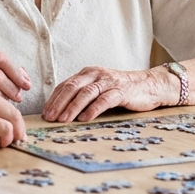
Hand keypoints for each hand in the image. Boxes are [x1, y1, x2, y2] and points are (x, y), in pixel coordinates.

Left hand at [42, 65, 173, 122]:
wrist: (149, 85)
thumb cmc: (120, 90)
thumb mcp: (98, 88)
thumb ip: (83, 95)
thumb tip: (62, 111)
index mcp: (87, 73)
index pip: (64, 85)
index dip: (53, 99)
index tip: (45, 113)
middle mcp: (95, 74)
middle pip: (71, 87)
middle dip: (58, 103)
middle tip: (49, 118)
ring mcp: (108, 82)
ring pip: (86, 93)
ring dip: (72, 107)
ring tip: (63, 120)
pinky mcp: (121, 91)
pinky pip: (104, 100)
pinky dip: (93, 110)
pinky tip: (85, 119)